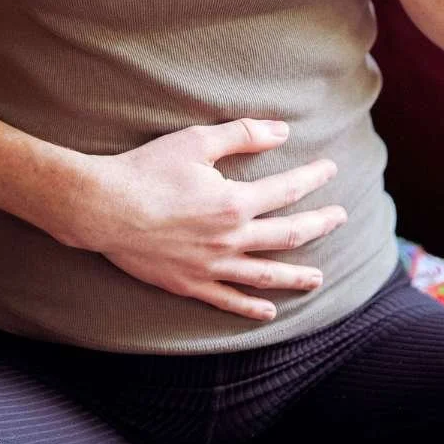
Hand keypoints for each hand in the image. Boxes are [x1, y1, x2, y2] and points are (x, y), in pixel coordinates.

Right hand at [62, 118, 346, 321]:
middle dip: (319, 224)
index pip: (287, 190)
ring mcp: (211, 266)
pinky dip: (252, 308)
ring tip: (318, 278)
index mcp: (234, 202)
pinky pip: (228, 301)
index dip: (313, 178)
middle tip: (339, 218)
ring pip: (266, 275)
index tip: (329, 169)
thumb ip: (242, 135)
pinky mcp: (189, 284)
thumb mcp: (195, 142)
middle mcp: (230, 239)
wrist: (104, 207)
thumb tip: (282, 131)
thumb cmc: (147, 170)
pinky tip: (269, 311)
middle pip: (288, 235)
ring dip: (296, 276)